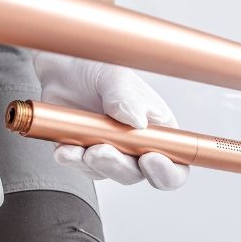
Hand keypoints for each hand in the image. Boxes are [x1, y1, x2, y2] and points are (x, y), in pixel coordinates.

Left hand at [30, 50, 189, 190]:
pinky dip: (72, 160)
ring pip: (106, 173)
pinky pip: (79, 166)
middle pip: (136, 173)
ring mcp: (109, 152)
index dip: (167, 171)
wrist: (65, 68)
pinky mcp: (83, 153)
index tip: (149, 158)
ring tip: (80, 147)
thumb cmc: (99, 69)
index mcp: (159, 129)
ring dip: (92, 164)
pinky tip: (64, 149)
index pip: (176, 164)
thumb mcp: (115, 77)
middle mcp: (136, 145)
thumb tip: (138, 122)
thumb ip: (127, 99)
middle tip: (101, 150)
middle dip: (119, 166)